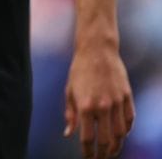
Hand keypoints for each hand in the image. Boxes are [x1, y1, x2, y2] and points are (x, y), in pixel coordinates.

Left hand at [64, 40, 133, 157]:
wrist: (97, 51)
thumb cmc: (79, 71)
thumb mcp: (69, 92)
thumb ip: (70, 115)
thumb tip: (68, 134)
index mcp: (85, 106)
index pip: (88, 138)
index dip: (88, 152)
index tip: (87, 158)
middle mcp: (102, 107)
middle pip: (107, 140)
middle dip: (103, 154)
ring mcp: (117, 102)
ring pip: (121, 133)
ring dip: (117, 146)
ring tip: (111, 152)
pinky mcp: (127, 97)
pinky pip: (129, 120)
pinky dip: (126, 131)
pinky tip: (120, 135)